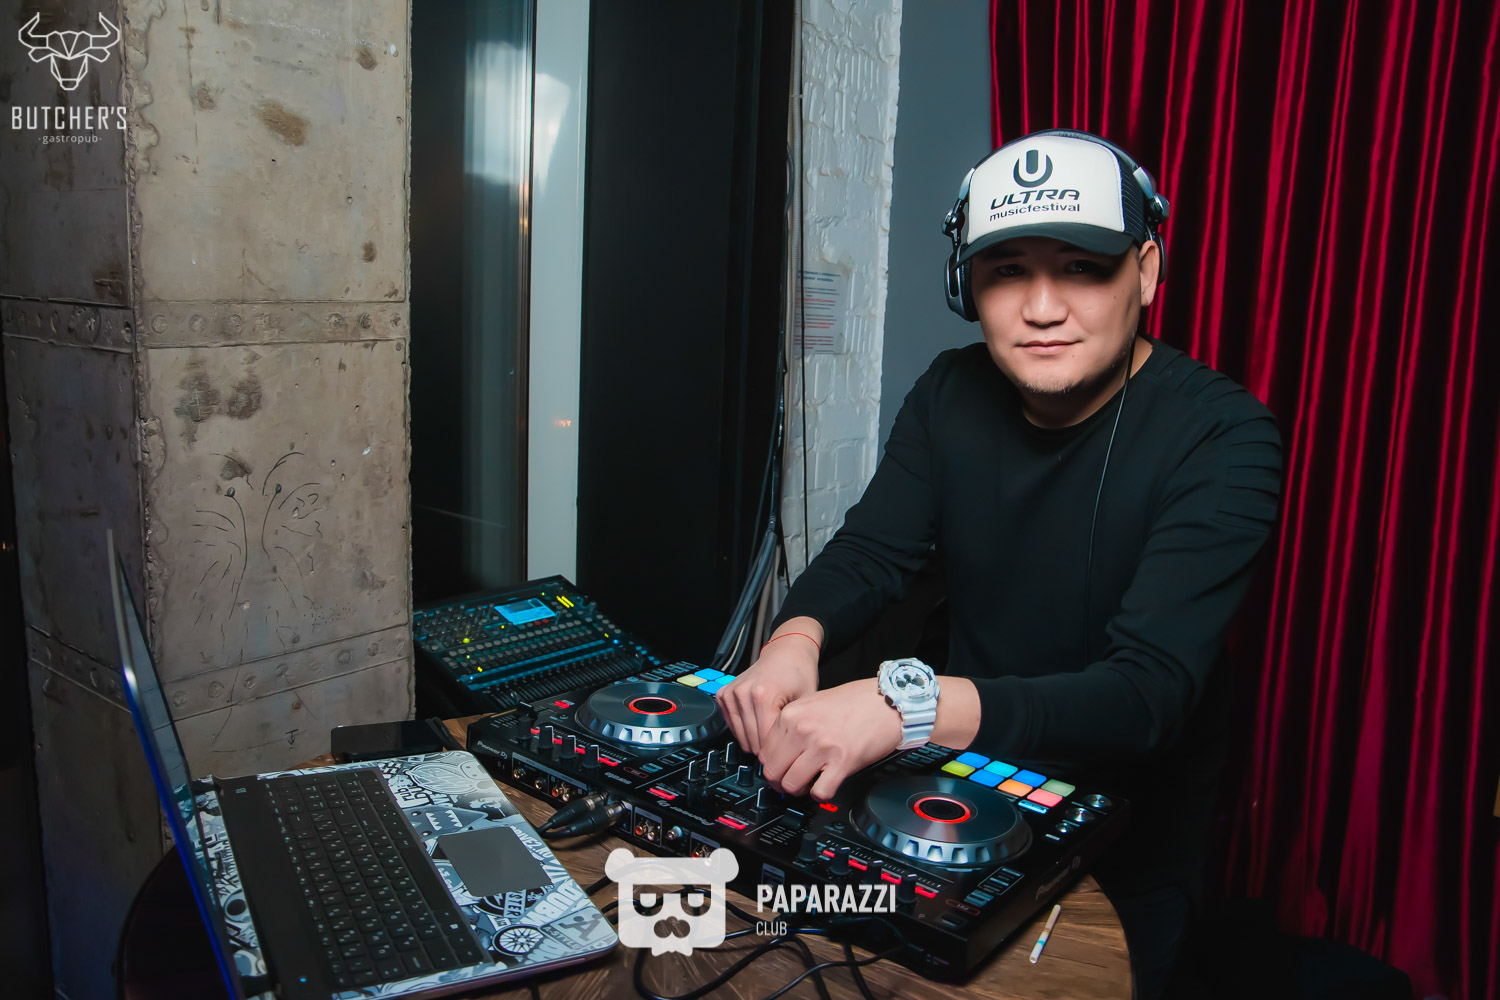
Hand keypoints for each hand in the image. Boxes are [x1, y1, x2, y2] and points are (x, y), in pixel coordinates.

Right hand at [714, 631, 819, 756]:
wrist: (786, 652)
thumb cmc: (798, 674)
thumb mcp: (805, 703)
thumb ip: (795, 729)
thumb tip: (788, 756)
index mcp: (763, 695)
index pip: (766, 742)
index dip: (779, 753)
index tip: (786, 757)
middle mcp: (743, 694)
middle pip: (752, 741)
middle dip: (767, 750)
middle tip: (781, 748)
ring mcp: (731, 693)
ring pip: (741, 737)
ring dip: (755, 741)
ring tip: (771, 736)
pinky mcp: (723, 695)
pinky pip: (732, 726)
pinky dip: (744, 730)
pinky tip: (758, 724)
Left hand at [757, 679, 900, 799]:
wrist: (889, 701)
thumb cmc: (857, 701)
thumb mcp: (814, 703)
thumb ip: (793, 725)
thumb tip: (779, 751)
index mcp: (792, 714)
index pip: (764, 752)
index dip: (772, 765)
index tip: (780, 769)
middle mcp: (803, 730)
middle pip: (773, 772)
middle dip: (781, 781)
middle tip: (792, 781)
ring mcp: (822, 747)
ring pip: (792, 785)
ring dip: (800, 789)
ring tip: (810, 783)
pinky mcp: (842, 763)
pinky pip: (820, 792)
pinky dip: (822, 793)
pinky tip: (828, 783)